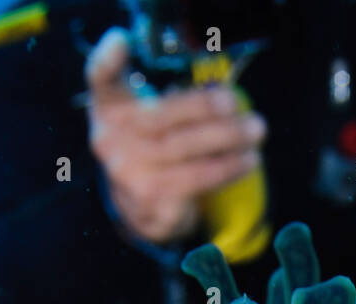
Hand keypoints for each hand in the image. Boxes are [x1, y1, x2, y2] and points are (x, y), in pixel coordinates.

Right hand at [85, 28, 266, 244]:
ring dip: (226, 138)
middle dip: (201, 106)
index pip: (101, 79)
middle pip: (158, 115)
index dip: (107, 61)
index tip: (121, 42)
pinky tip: (247, 160)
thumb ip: (171, 101)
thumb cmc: (154, 150)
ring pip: (183, 148)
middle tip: (234, 101)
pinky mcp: (151, 197)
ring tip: (255, 130)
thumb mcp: (149, 119)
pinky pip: (197, 178)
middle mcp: (110, 138)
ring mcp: (128, 170)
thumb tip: (223, 95)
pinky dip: (227, 167)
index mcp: (110, 107)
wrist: (140, 209)